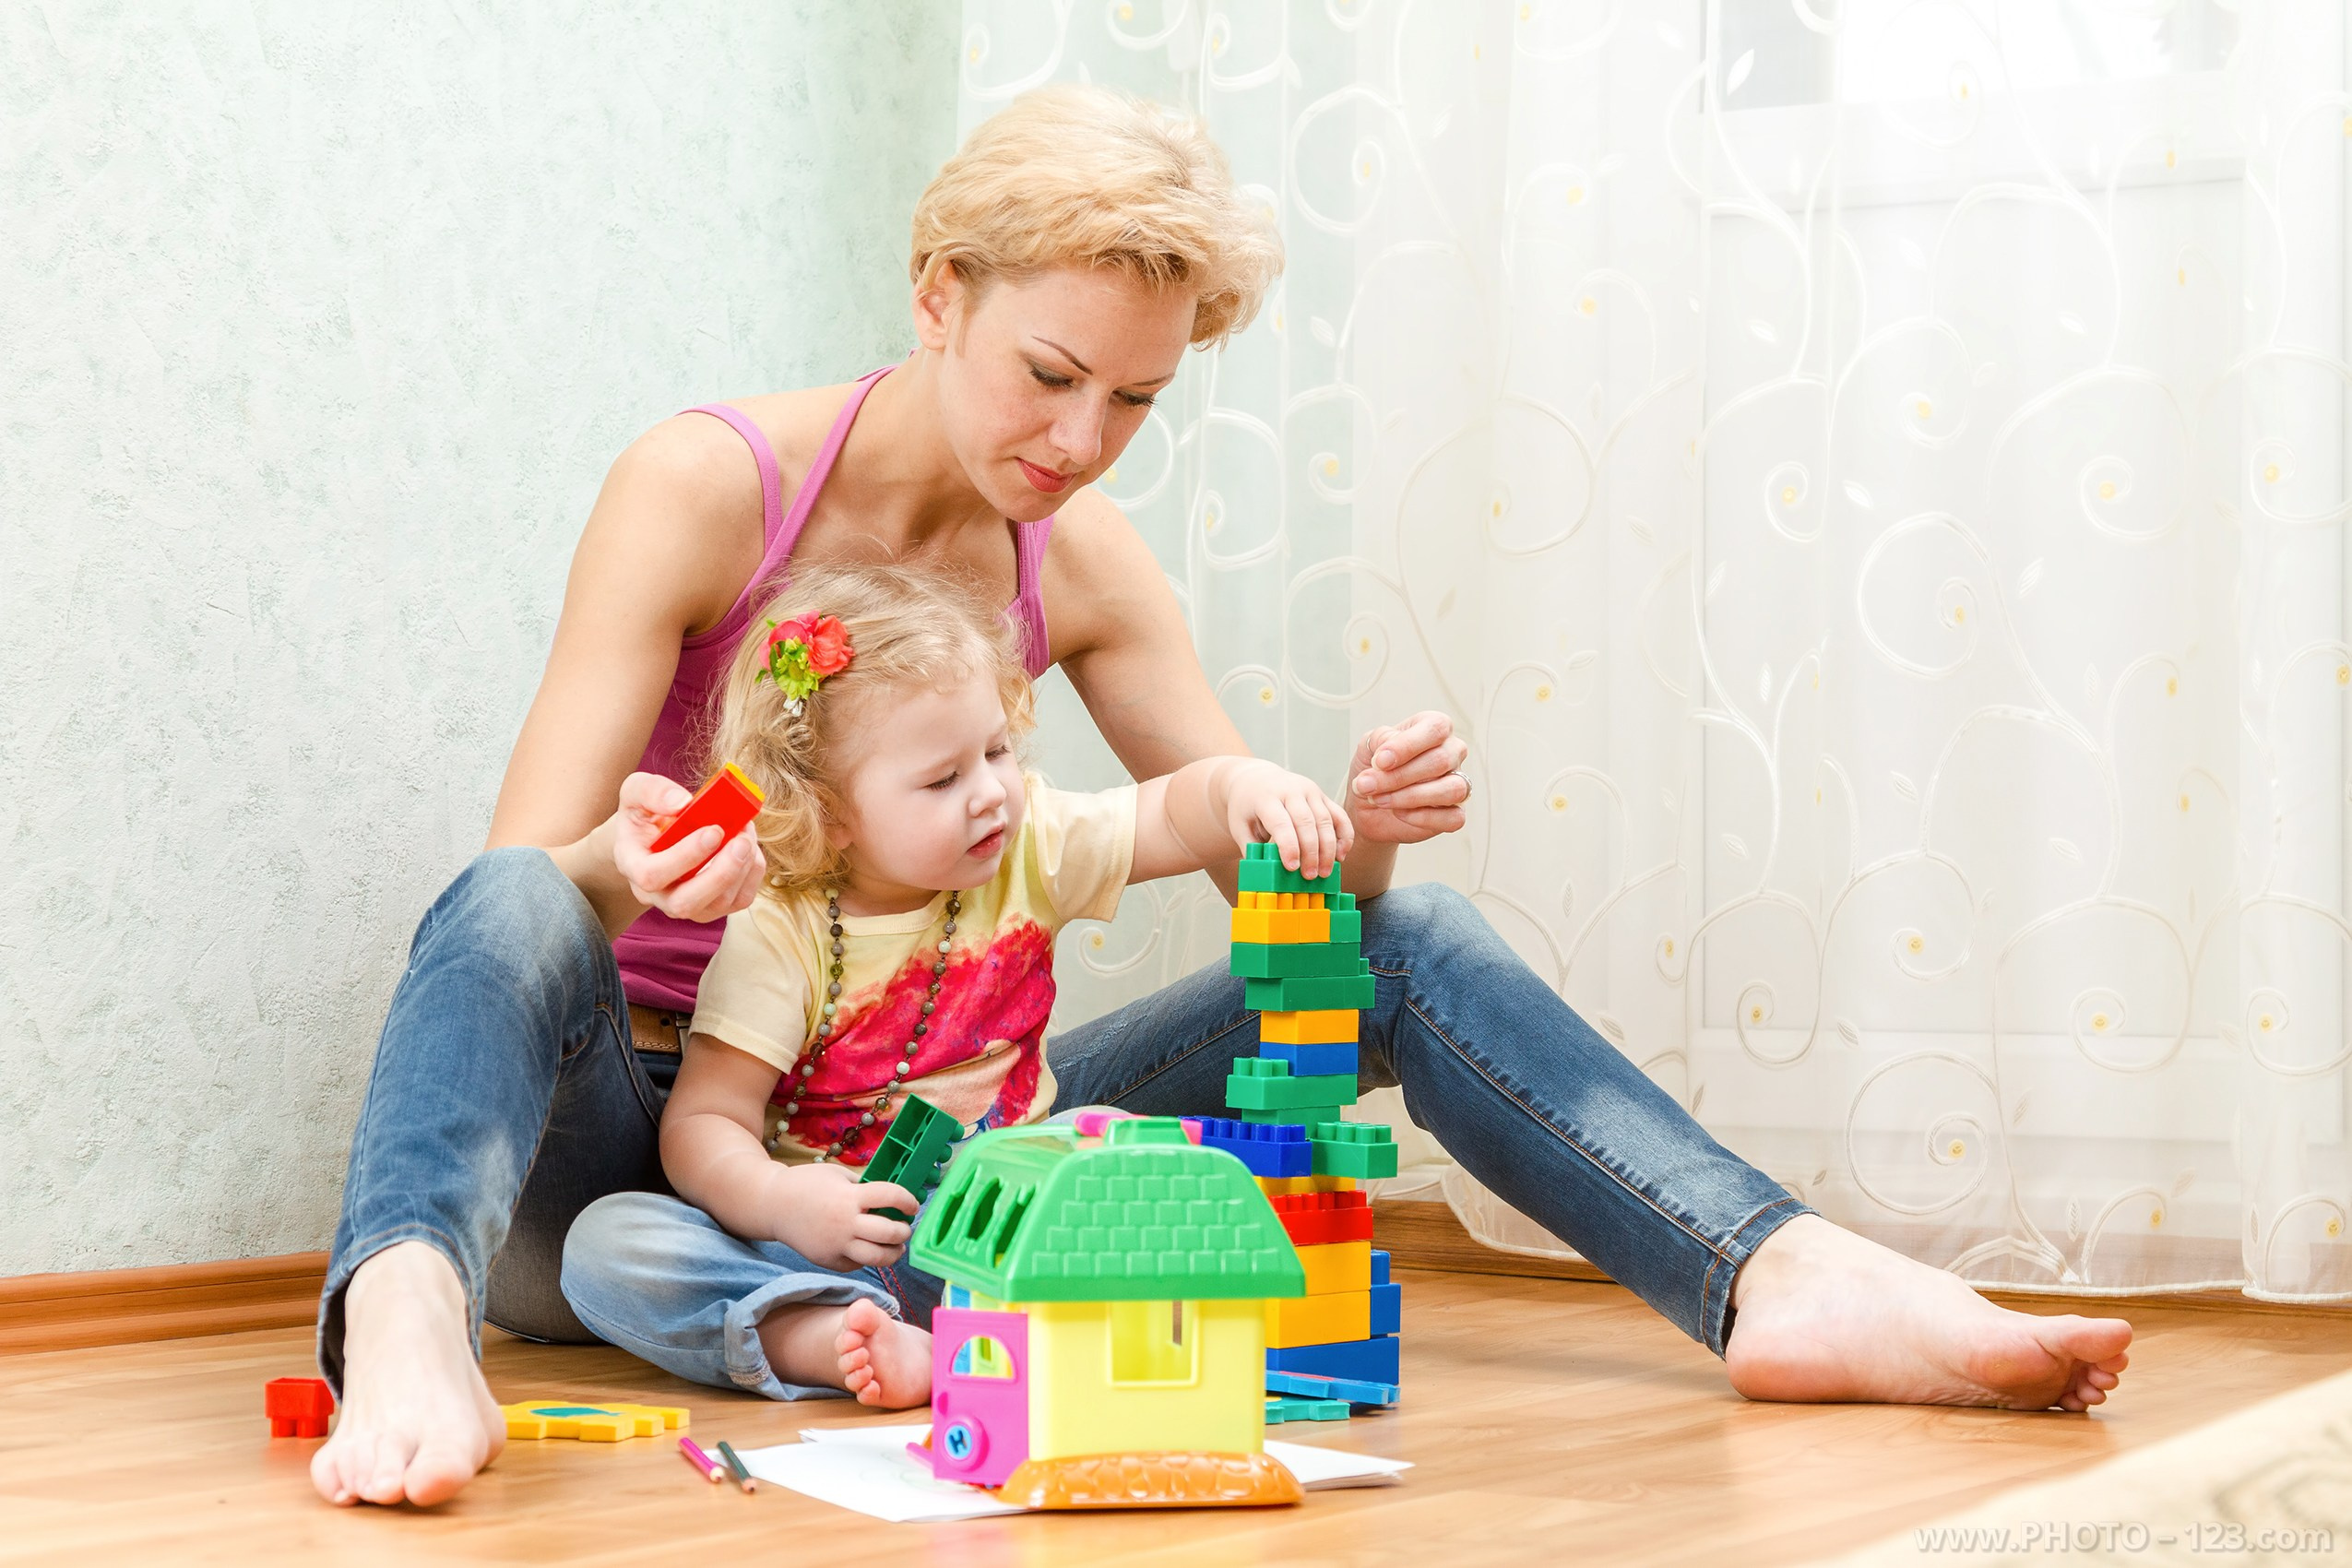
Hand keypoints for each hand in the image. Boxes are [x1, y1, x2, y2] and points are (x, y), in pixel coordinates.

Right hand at [614, 771, 764, 922]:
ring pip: (717, 905)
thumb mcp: (636, 792)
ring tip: (746, 835)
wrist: (653, 836)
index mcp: (633, 866)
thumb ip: (651, 792)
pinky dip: (752, 874)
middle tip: (741, 841)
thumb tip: (681, 802)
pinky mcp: (713, 905)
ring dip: (741, 870)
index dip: (684, 857)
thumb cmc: (645, 814)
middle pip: (685, 904)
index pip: (651, 876)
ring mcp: (686, 904)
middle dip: (720, 874)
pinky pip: (738, 900)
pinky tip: (750, 847)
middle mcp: (657, 894)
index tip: (713, 830)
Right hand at [770, 1162, 918, 1270]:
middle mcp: (845, 1224)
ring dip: (894, 1253)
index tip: (912, 1205)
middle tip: (905, 1228)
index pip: (891, 1197)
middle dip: (904, 1231)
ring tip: (897, 1247)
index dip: (908, 1201)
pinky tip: (868, 1248)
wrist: (773, 1205)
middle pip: (889, 1233)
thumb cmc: (807, 1184)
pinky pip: (857, 1265)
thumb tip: (891, 1199)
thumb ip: (863, 1187)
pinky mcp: (828, 1261)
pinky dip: (868, 1258)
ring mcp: (836, 1246)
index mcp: (849, 1197)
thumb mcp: (838, 1175)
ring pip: (877, 1258)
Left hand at [1225, 759, 1353, 879]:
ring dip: (1328, 849)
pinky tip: (1341, 855)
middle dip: (1311, 852)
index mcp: (1267, 798)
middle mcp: (1291, 790)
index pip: (1281, 823)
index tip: (1292, 868)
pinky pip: (1339, 816)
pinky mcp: (1323, 796)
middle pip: (1307, 822)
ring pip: (1325, 820)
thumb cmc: (1247, 806)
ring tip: (1325, 872)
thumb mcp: (1239, 826)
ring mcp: (1310, 791)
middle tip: (1310, 876)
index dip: (1288, 847)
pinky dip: (1344, 836)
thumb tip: (1265, 873)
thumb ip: (1251, 848)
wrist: (1256, 778)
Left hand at [1346, 712, 1469, 844]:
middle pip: (1440, 760)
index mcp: (1434, 728)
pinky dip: (1421, 817)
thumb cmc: (1373, 770)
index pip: (1435, 728)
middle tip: (1367, 785)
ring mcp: (1459, 783)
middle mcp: (1452, 752)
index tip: (1379, 762)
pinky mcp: (1456, 814)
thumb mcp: (1368, 746)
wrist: (1365, 807)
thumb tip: (1389, 751)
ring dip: (1409, 797)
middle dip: (1398, 776)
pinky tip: (1399, 813)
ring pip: (1452, 789)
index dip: (1407, 745)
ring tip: (1379, 799)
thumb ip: (1380, 739)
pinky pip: (1453, 818)